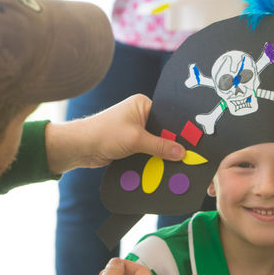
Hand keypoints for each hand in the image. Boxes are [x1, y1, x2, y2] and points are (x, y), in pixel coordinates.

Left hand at [45, 94, 185, 174]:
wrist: (80, 148)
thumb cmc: (104, 134)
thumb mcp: (136, 139)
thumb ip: (160, 146)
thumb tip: (181, 152)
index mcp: (143, 105)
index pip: (168, 117)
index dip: (179, 131)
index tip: (192, 143)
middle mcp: (140, 116)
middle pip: (163, 132)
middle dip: (171, 146)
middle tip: (187, 158)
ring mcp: (134, 131)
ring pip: (155, 145)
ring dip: (160, 156)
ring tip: (176, 167)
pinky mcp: (130, 145)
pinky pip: (147, 153)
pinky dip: (151, 161)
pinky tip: (161, 170)